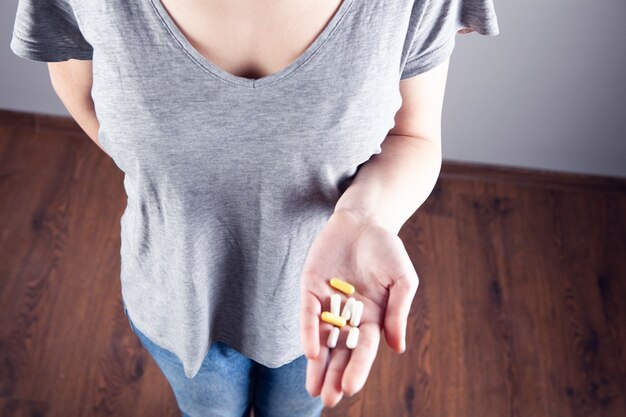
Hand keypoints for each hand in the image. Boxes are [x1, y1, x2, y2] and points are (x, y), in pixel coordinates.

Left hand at [299, 209, 418, 406]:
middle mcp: (348, 316)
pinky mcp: (311, 288)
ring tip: (314, 389)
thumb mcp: (402, 280)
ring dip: (319, 364)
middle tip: (328, 399)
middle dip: (335, 375)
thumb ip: (398, 313)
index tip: (351, 388)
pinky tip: (311, 352)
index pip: (364, 349)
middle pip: (340, 351)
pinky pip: (309, 315)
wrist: (364, 220)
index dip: (358, 369)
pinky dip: (310, 332)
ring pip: (322, 339)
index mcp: (372, 318)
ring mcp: (328, 303)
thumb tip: (397, 349)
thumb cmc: (387, 249)